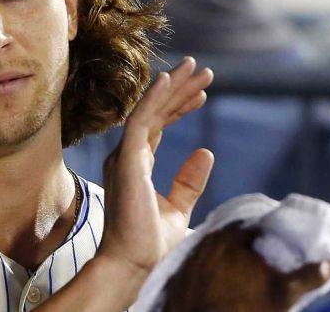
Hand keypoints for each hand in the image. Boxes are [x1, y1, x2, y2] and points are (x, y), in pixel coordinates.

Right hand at [97, 56, 214, 277]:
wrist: (134, 263)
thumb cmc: (150, 243)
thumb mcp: (178, 208)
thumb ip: (188, 181)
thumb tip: (205, 151)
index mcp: (136, 164)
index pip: (157, 126)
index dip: (178, 107)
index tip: (201, 94)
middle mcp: (126, 155)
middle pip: (154, 113)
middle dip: (178, 90)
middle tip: (203, 70)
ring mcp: (124, 156)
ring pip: (148, 111)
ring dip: (172, 87)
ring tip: (195, 67)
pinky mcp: (126, 159)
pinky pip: (139, 121)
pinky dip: (153, 99)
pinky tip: (168, 80)